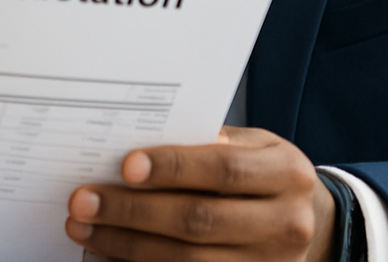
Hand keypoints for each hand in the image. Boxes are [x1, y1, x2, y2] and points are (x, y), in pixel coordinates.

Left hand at [66, 126, 336, 260]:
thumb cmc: (260, 169)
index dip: (173, 167)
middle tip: (84, 200)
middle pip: (200, 220)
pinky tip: (109, 253)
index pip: (223, 169)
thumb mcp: (251, 144)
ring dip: (128, 244)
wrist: (304, 218)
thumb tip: (142, 137)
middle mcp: (286, 224)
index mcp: (287, 174)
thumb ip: (207, 140)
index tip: (125, 166)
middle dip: (134, 211)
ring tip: (84, 228)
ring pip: (190, 261)